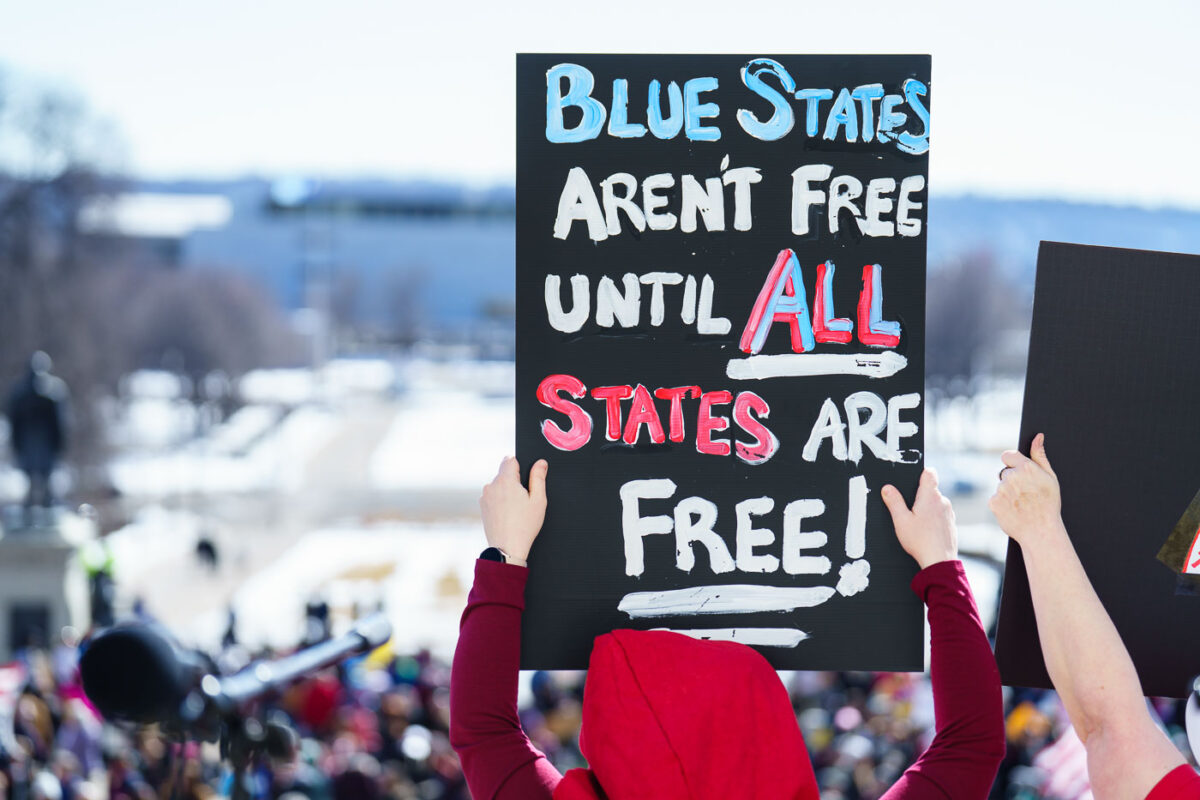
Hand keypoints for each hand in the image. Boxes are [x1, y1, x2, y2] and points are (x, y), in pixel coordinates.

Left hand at [479, 457, 547, 566]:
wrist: (507, 548)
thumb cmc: (524, 526)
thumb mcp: (538, 500)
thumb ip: (539, 478)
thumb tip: (540, 463)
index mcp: (505, 481)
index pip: (510, 459)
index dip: (520, 467)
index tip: (525, 480)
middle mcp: (491, 485)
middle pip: (504, 473)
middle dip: (514, 481)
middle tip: (524, 498)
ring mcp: (485, 496)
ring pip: (498, 485)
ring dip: (506, 490)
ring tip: (515, 509)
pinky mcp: (482, 506)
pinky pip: (493, 495)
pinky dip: (500, 500)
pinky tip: (507, 514)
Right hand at [881, 468, 957, 568]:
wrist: (939, 561)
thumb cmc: (920, 541)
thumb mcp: (900, 520)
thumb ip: (894, 501)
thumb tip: (887, 488)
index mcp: (930, 496)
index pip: (930, 473)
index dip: (920, 473)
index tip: (912, 480)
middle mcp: (943, 501)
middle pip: (930, 489)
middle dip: (919, 496)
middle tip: (908, 510)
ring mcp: (949, 512)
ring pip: (935, 503)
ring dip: (926, 508)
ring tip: (917, 524)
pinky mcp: (951, 523)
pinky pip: (941, 514)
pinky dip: (933, 519)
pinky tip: (925, 531)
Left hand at [989, 432, 1061, 546]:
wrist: (1041, 531)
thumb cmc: (1049, 505)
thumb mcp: (1050, 478)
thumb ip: (1040, 456)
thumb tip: (1038, 437)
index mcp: (1026, 468)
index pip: (1008, 455)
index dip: (1012, 462)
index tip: (1017, 470)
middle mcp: (1011, 477)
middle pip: (1005, 472)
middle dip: (1013, 480)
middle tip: (1026, 494)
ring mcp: (1001, 490)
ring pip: (1001, 486)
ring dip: (1008, 493)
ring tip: (1022, 504)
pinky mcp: (993, 502)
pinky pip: (995, 498)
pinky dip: (1002, 504)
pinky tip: (1014, 510)